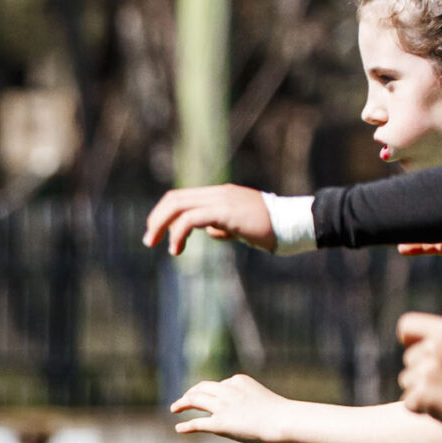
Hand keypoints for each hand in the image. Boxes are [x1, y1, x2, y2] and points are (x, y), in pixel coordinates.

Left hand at [144, 184, 272, 255]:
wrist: (292, 224)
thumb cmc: (270, 228)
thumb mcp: (241, 227)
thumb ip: (223, 227)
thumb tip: (210, 232)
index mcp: (220, 195)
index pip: (182, 197)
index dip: (164, 213)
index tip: (157, 233)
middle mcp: (218, 193)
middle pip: (175, 199)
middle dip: (157, 219)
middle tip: (149, 240)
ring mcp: (222, 200)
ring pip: (179, 206)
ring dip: (162, 226)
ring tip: (160, 246)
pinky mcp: (226, 212)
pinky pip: (192, 218)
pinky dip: (178, 233)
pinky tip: (177, 249)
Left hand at [171, 375, 287, 442]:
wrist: (282, 420)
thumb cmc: (280, 414)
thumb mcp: (262, 400)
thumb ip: (248, 401)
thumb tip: (244, 413)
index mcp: (238, 381)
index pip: (221, 384)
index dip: (214, 392)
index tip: (211, 397)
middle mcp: (226, 391)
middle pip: (202, 388)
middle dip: (191, 392)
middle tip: (185, 399)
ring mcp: (221, 407)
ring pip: (195, 400)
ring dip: (182, 403)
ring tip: (174, 408)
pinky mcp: (219, 423)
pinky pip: (197, 423)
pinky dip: (187, 425)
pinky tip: (179, 428)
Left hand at [398, 304, 441, 435]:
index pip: (407, 325)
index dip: (409, 338)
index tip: (417, 348)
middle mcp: (434, 349)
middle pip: (408, 360)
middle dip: (423, 371)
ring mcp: (427, 372)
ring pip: (407, 382)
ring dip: (423, 390)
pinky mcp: (423, 396)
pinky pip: (409, 403)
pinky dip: (423, 408)